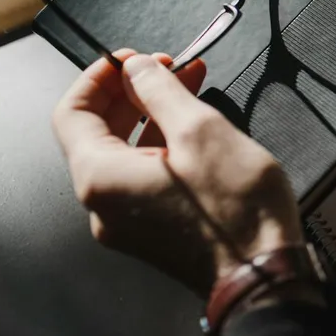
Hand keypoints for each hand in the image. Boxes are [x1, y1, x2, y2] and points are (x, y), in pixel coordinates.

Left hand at [51, 51, 303, 295]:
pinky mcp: (153, 229)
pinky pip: (145, 176)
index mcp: (101, 178)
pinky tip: (194, 127)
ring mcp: (127, 221)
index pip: (72, 112)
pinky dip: (163, 144)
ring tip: (190, 87)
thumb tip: (139, 70)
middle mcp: (103, 204)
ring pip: (125, 153)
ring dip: (152, 115)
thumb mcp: (200, 130)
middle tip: (166, 66)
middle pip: (97, 132)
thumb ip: (160, 91)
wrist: (263, 276)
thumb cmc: (237, 215)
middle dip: (131, 92)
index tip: (131, 58)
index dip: (100, 77)